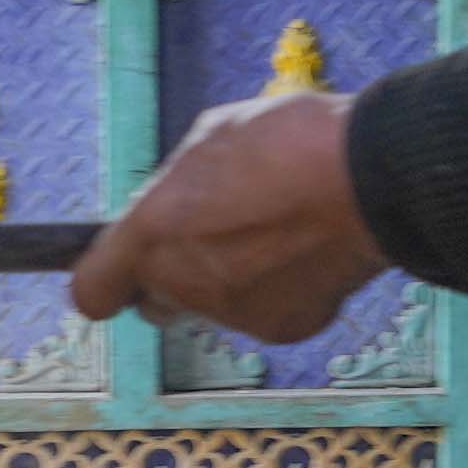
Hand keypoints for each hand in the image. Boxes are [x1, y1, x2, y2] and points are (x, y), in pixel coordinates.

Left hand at [66, 92, 385, 341]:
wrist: (375, 177)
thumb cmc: (291, 140)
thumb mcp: (213, 139)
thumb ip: (178, 187)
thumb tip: (176, 205)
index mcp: (153, 233)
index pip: (92, 292)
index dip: (106, 278)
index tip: (122, 264)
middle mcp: (184, 285)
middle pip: (157, 301)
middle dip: (174, 275)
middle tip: (215, 233)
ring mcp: (234, 315)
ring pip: (215, 305)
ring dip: (232, 276)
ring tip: (278, 226)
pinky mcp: (284, 329)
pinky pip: (265, 311)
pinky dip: (281, 288)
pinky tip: (309, 247)